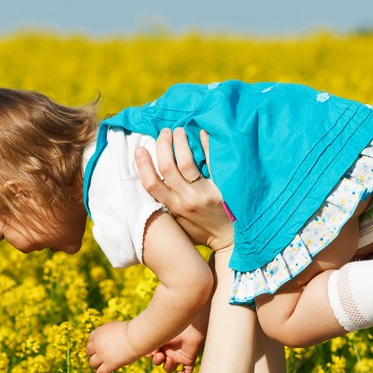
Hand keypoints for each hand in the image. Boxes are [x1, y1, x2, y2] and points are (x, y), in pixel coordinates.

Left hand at [86, 321, 139, 372]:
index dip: (93, 345)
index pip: (90, 340)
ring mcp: (102, 355)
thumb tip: (114, 338)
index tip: (96, 348)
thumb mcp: (118, 327)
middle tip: (99, 358)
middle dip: (93, 354)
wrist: (136, 337)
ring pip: (93, 363)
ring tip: (98, 368)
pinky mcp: (108, 364)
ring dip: (95, 365)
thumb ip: (112, 333)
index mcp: (99, 332)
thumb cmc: (132, 331)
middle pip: (89, 351)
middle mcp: (97, 344)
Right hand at [136, 128, 233, 251]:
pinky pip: (211, 160)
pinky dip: (205, 143)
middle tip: (164, 133)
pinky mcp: (221, 188)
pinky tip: (201, 133)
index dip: (143, 164)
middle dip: (162, 145)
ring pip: (185, 161)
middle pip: (167, 167)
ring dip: (179, 142)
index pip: (151, 184)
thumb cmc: (204, 232)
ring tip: (179, 131)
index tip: (140, 148)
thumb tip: (155, 185)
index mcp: (174, 208)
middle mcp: (186, 201)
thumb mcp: (180, 224)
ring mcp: (204, 194)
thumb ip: (169, 206)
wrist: (231, 241)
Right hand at [149, 323, 205, 372]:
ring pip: (170, 369)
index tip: (153, 351)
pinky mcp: (189, 360)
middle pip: (160, 363)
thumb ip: (152, 342)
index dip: (151, 356)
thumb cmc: (175, 328)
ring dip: (168, 366)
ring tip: (171, 359)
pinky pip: (186, 372)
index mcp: (161, 346)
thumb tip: (147, 353)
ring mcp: (179, 357)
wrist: (192, 326)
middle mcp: (169, 352)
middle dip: (158, 361)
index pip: (153, 355)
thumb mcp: (161, 334)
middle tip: (162, 355)